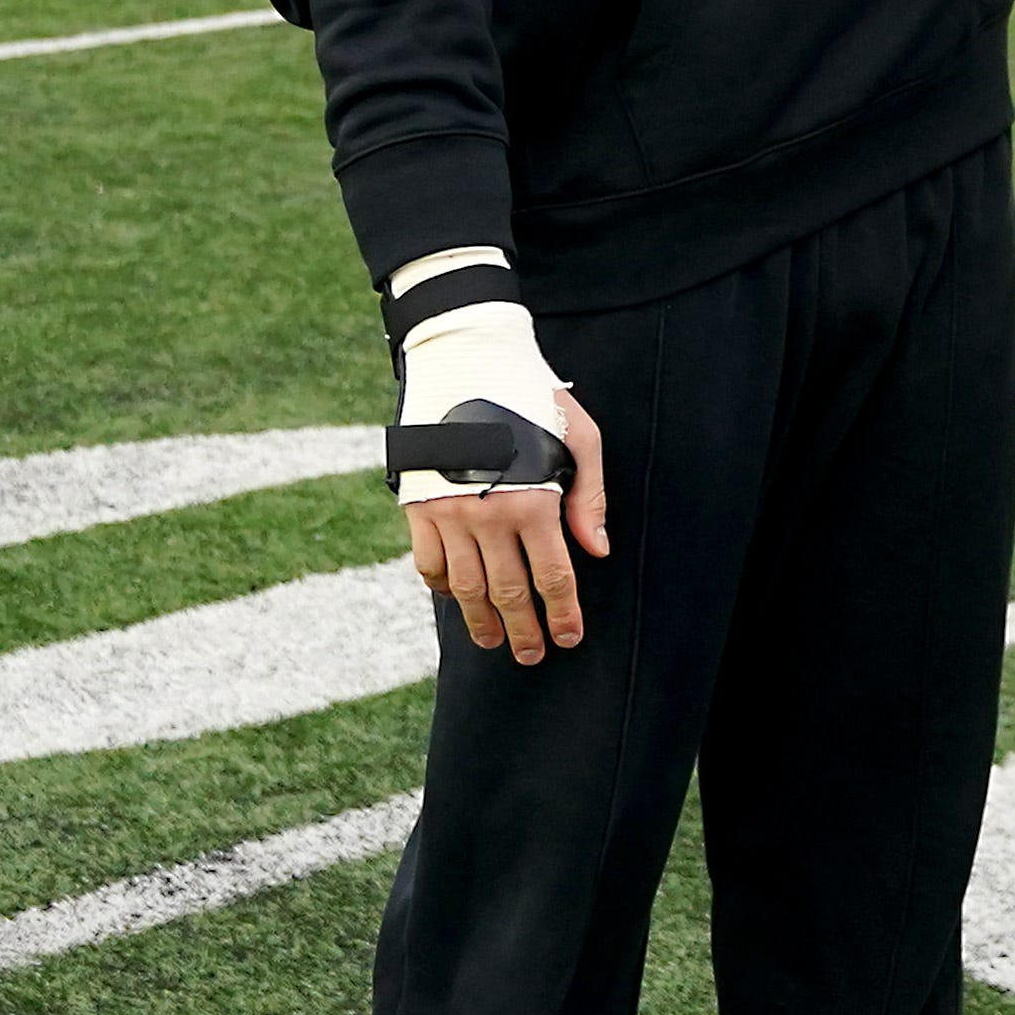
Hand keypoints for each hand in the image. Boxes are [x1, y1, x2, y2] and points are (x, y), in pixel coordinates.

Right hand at [407, 387, 611, 664]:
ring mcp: (448, 513)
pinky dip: (440, 587)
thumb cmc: (531, 396)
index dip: (562, 614)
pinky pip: (427, 563)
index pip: (552, 576)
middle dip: (523, 630)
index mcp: (533, 501)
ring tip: (493, 641)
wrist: (465, 359)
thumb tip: (596, 550)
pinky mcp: (417, 506)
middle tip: (530, 655)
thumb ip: (591, 497)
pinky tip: (455, 599)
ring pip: (465, 587)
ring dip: (480, 621)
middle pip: (508, 592)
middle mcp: (488, 514)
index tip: (568, 638)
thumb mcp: (580, 437)